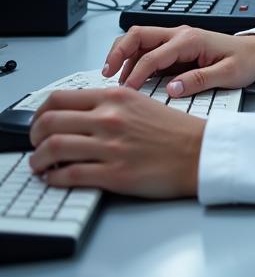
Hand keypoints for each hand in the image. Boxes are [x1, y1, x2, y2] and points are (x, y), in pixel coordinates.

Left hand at [29, 86, 203, 197]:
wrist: (199, 152)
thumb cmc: (174, 130)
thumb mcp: (141, 103)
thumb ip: (109, 105)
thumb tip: (77, 114)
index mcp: (116, 98)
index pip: (59, 98)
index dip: (40, 112)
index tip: (39, 122)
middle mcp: (110, 118)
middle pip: (48, 122)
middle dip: (33, 136)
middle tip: (36, 143)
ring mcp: (110, 147)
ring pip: (51, 149)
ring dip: (38, 160)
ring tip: (40, 165)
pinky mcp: (113, 174)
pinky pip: (68, 176)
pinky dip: (54, 179)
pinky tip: (56, 178)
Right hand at [104, 24, 254, 94]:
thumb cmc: (244, 62)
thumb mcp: (227, 74)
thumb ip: (199, 81)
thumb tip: (172, 89)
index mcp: (191, 39)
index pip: (154, 55)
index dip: (136, 73)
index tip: (126, 91)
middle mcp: (180, 34)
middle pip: (138, 34)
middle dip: (118, 52)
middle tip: (106, 74)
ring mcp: (176, 39)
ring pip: (139, 39)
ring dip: (123, 55)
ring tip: (112, 78)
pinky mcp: (174, 48)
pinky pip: (146, 49)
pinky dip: (132, 60)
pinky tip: (129, 77)